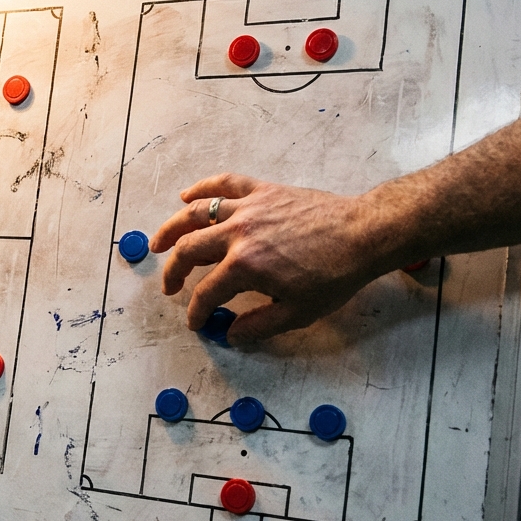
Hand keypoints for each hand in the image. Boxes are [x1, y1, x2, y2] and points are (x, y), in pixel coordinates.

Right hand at [149, 173, 387, 342]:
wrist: (363, 234)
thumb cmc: (334, 275)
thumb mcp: (298, 313)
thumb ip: (259, 326)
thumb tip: (232, 335)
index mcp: (245, 266)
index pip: (207, 293)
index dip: (196, 311)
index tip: (196, 322)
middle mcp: (238, 234)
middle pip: (189, 251)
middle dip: (173, 272)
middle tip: (169, 287)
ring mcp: (249, 209)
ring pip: (196, 214)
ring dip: (172, 228)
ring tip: (158, 243)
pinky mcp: (262, 191)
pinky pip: (224, 185)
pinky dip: (202, 189)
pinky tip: (186, 196)